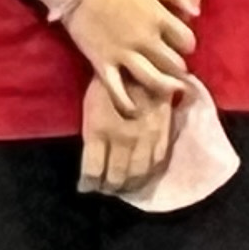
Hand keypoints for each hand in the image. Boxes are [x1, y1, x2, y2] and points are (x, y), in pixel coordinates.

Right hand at [45, 0, 193, 111]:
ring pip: (154, 81)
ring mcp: (123, 54)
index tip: (180, 45)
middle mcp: (144, 39)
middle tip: (173, 67)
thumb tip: (196, 14)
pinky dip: (128, 105)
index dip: (188, 44)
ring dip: (166, 87)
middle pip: (174, 64)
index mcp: (157, 17)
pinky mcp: (103, 65)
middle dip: (178, 67)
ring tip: (169, 89)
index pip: (187, 41)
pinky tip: (135, 110)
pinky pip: (118, 92)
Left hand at [79, 78, 176, 196]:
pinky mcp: (163, 133)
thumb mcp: (90, 105)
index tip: (85, 187)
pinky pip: (157, 162)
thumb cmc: (107, 81)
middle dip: (107, 187)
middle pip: (115, 176)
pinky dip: (148, 174)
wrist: (140, 60)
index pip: (93, 170)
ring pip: (137, 174)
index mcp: (99, 129)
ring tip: (121, 188)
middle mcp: (122, 138)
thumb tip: (93, 164)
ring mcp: (145, 137)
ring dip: (128, 185)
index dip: (88, 183)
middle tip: (103, 189)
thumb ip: (92, 135)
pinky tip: (142, 177)